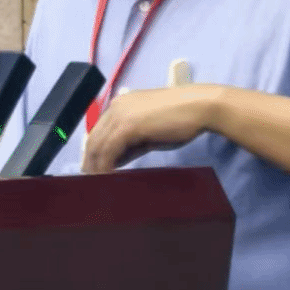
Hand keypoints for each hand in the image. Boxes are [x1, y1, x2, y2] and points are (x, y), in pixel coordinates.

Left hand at [82, 84, 221, 172]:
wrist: (199, 107)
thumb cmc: (180, 119)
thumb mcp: (150, 134)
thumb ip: (131, 144)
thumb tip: (115, 161)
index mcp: (120, 105)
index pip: (99, 131)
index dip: (95, 153)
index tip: (95, 170)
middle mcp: (115, 107)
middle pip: (93, 139)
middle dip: (90, 162)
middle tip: (92, 182)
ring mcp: (120, 115)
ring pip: (97, 145)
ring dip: (95, 167)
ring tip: (98, 184)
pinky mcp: (127, 126)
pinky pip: (108, 150)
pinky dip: (105, 166)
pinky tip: (108, 178)